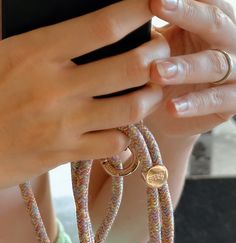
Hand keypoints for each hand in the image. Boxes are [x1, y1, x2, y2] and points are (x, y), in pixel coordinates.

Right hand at [0, 0, 169, 188]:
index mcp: (36, 54)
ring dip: (150, 97)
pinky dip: (126, 135)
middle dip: (156, 57)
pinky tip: (123, 129)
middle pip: (129, 67)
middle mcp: (56, 88)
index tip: (151, 7)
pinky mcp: (65, 153)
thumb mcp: (5, 54)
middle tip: (161, 54)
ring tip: (152, 90)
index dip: (135, 12)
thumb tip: (78, 28)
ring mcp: (64, 124)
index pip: (102, 26)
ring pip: (130, 109)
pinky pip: (113, 144)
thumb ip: (41, 41)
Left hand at [146, 0, 235, 137]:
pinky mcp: (233, 101)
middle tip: (157, 4)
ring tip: (156, 72)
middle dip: (186, 13)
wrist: (171, 114)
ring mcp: (235, 71)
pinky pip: (218, 100)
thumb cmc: (166, 72)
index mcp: (211, 21)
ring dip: (185, 67)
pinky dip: (195, 104)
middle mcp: (228, 41)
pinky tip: (172, 107)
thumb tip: (127, 7)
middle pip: (214, 21)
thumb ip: (154, 31)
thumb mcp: (161, 46)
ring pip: (215, 64)